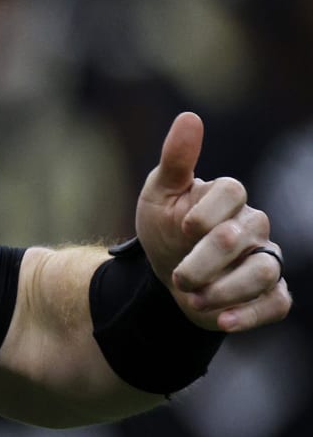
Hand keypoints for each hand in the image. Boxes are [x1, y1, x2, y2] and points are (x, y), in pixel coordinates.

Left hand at [135, 111, 290, 331]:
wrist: (167, 274)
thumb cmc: (166, 228)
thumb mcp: (160, 194)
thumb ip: (176, 160)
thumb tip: (190, 117)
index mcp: (228, 198)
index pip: (231, 191)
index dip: (206, 211)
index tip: (183, 228)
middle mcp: (253, 226)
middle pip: (239, 236)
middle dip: (204, 260)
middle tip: (179, 277)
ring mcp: (264, 258)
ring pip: (263, 272)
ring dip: (225, 290)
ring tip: (193, 299)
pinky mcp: (269, 293)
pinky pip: (276, 303)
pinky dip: (248, 315)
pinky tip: (220, 320)